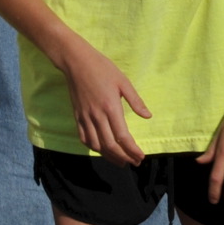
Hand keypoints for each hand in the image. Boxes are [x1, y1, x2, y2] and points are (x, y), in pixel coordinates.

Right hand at [55, 39, 149, 163]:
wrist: (76, 62)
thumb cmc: (102, 68)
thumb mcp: (123, 82)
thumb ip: (136, 101)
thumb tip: (148, 116)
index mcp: (111, 107)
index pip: (123, 136)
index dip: (132, 150)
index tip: (141, 157)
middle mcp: (97, 116)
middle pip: (110, 145)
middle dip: (124, 157)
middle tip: (134, 162)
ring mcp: (85, 117)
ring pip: (96, 145)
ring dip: (109, 156)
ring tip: (120, 160)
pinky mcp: (77, 116)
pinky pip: (83, 138)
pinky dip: (93, 147)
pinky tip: (101, 150)